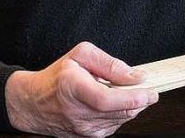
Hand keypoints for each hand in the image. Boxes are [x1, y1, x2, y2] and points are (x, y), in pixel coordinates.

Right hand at [4, 42, 157, 137]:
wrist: (33, 103)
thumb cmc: (57, 76)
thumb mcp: (82, 55)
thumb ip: (111, 64)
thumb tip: (136, 77)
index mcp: (73, 88)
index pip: (107, 100)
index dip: (132, 98)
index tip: (151, 92)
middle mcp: (77, 113)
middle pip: (119, 112)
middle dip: (140, 101)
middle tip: (146, 89)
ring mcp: (81, 128)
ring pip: (120, 120)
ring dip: (131, 108)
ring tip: (123, 93)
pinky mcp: (86, 137)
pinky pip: (114, 126)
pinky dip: (120, 115)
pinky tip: (114, 104)